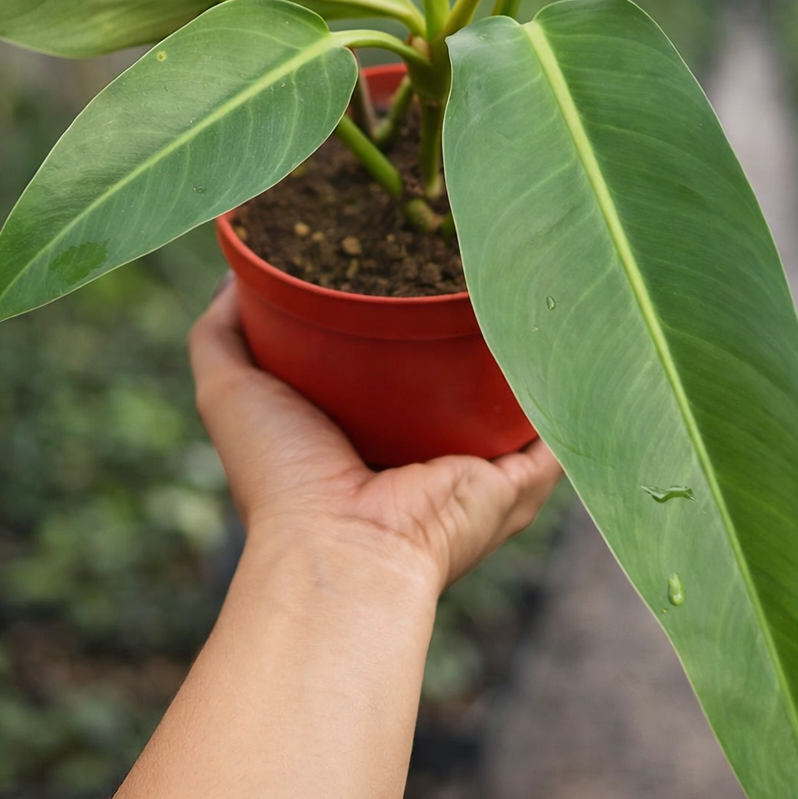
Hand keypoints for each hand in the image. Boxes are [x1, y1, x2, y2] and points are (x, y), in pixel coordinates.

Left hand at [188, 280, 562, 594]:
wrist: (340, 548)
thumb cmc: (280, 474)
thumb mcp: (229, 387)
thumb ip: (222, 332)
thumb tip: (237, 271)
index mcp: (364, 434)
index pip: (391, 363)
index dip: (398, 309)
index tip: (399, 250)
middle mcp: (422, 454)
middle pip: (456, 375)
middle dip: (468, 321)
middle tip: (468, 257)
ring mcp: (475, 470)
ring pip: (515, 396)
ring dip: (526, 349)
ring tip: (529, 280)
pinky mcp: (518, 483)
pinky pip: (558, 431)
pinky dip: (572, 391)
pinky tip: (575, 336)